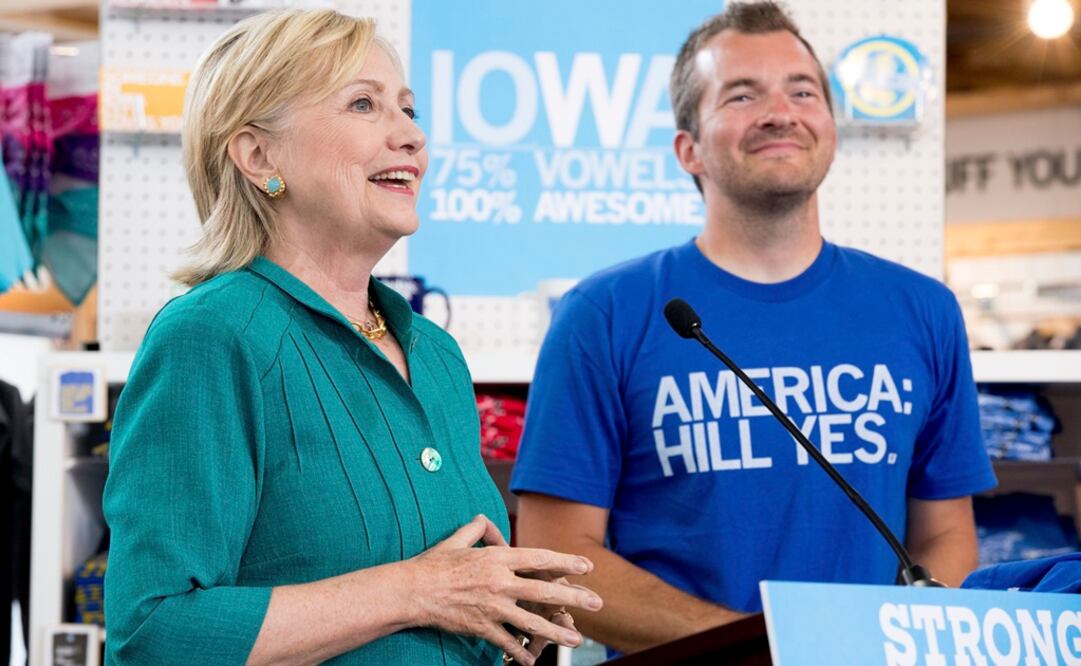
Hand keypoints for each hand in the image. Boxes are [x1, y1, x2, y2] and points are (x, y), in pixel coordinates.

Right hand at [405, 515, 603, 665]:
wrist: (412, 591)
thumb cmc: (434, 564)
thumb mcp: (458, 539)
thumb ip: (478, 529)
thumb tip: (487, 520)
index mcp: (497, 558)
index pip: (539, 558)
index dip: (565, 562)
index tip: (586, 567)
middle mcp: (499, 582)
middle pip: (544, 591)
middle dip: (574, 598)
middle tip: (596, 604)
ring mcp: (492, 607)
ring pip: (532, 622)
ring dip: (557, 632)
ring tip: (576, 640)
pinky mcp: (481, 627)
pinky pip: (507, 642)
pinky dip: (520, 652)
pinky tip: (533, 661)